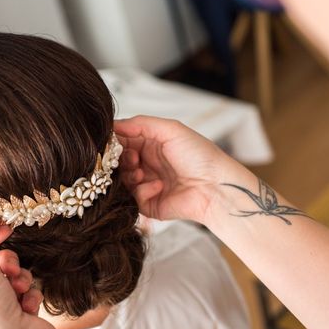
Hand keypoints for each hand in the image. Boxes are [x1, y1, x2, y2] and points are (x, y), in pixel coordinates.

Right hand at [115, 116, 237, 224]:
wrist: (216, 187)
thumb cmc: (199, 155)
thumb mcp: (171, 129)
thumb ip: (140, 123)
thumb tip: (113, 125)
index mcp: (151, 145)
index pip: (122, 141)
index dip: (115, 142)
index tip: (112, 143)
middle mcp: (147, 164)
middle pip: (117, 162)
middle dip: (121, 160)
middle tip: (133, 159)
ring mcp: (146, 185)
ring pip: (121, 181)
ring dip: (130, 175)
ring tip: (144, 172)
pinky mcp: (148, 205)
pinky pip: (132, 198)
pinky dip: (142, 191)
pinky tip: (159, 187)